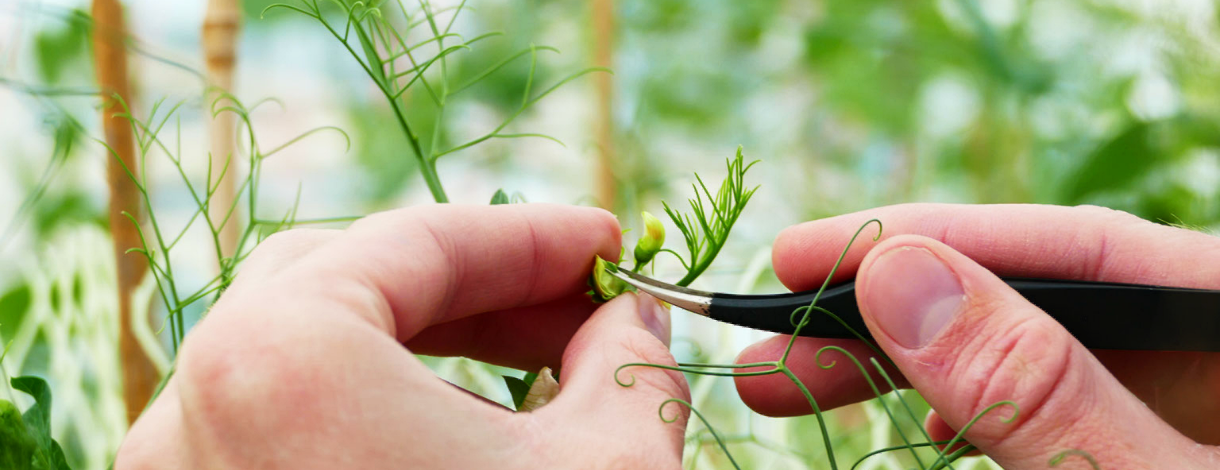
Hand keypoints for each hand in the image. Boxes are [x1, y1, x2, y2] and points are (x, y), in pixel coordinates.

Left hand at [117, 204, 687, 468]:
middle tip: (584, 308)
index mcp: (279, 357)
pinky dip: (377, 409)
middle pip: (352, 283)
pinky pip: (287, 426)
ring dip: (431, 347)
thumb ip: (629, 367)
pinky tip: (465, 431)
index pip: (420, 242)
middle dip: (482, 289)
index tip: (611, 244)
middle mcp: (197, 403)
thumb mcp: (609, 465)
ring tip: (538, 370)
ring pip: (314, 356)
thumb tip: (633, 322)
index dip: (536, 235)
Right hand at [736, 204, 1219, 467]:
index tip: (803, 254)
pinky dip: (966, 417)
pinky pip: (1041, 414)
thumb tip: (899, 274)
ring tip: (801, 382)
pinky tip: (920, 428)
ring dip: (905, 368)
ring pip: (1025, 359)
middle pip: (1034, 303)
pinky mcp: (1133, 450)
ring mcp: (1171, 410)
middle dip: (892, 316)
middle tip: (769, 340)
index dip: (935, 239)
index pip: (1078, 249)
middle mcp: (1206, 357)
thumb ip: (1037, 387)